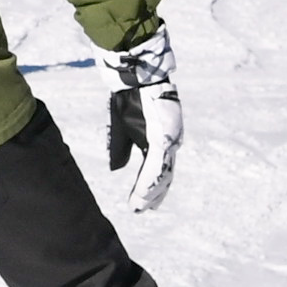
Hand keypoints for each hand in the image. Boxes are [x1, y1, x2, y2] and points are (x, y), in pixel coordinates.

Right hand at [102, 31, 183, 210]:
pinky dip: (149, 183)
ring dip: (151, 193)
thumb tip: (117, 170)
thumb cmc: (129, 98)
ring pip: (162, 174)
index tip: (144, 203)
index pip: (159, 169)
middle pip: (164, 175)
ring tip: (142, 207)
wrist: (133, 77)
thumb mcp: (122, 128)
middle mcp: (170, 141)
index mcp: (160, 139)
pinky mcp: (164, 137)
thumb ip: (121, 149)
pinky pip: (156, 166)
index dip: (152, 186)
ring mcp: (169, 140)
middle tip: (146, 210)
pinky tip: (143, 194)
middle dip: (155, 194)